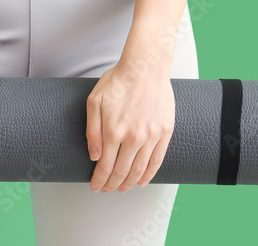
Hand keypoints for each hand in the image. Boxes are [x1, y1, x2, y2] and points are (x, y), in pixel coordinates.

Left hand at [85, 57, 174, 191]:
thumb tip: (95, 156)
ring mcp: (152, 136)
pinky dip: (149, 174)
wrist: (145, 67)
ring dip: (129, 183)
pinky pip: (157, 160)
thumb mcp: (94, 101)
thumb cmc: (118, 81)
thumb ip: (92, 130)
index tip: (95, 187)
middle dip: (112, 185)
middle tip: (106, 190)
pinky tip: (142, 181)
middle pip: (122, 172)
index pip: (105, 166)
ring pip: (140, 170)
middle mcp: (134, 137)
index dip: (99, 180)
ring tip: (122, 188)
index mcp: (114, 131)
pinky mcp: (165, 132)